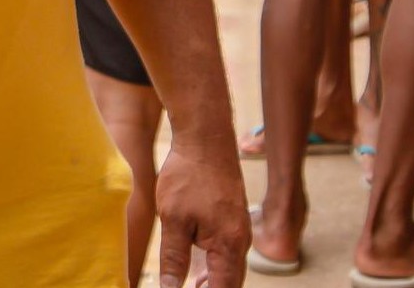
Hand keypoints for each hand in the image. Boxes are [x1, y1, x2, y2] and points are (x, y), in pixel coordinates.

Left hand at [155, 137, 249, 287]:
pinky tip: (196, 271)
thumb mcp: (173, 219)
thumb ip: (174, 257)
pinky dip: (213, 266)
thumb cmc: (188, 176)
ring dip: (212, 281)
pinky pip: (226, 253)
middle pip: (229, 282)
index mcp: (229, 246)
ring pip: (228, 268)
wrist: (205, 140)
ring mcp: (238, 231)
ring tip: (189, 285)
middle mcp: (240, 242)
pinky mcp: (232, 221)